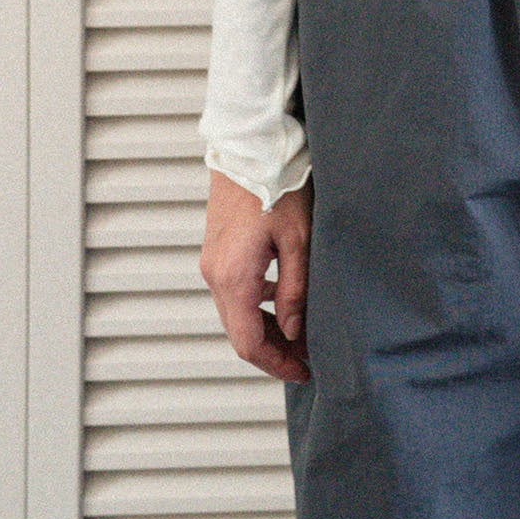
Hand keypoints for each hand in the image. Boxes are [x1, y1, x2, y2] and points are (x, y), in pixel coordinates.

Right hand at [200, 168, 313, 382]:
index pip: (249, 343)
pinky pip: (233, 291)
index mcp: (233, 277)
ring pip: (236, 314)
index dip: (277, 364)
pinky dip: (256, 307)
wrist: (249, 146)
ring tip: (300, 334)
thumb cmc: (277, 184)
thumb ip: (295, 289)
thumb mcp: (298, 238)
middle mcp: (214, 274)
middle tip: (307, 359)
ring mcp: (212, 262)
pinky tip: (282, 301)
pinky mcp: (217, 250)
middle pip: (240, 333)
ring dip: (265, 329)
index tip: (304, 372)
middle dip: (274, 351)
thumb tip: (295, 331)